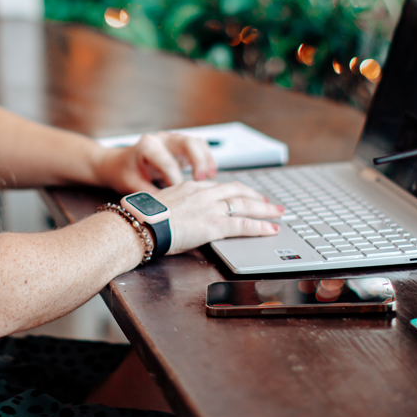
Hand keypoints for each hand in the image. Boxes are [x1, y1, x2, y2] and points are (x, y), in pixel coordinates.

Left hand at [94, 132, 217, 194]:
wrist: (117, 163)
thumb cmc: (123, 173)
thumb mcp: (132, 186)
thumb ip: (151, 196)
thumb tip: (167, 210)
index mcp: (147, 146)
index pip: (167, 162)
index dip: (175, 179)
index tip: (180, 195)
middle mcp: (162, 139)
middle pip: (187, 143)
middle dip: (198, 161)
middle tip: (202, 180)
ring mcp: (172, 140)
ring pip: (197, 142)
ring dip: (206, 159)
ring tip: (209, 177)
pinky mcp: (180, 146)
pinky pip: (199, 147)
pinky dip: (206, 159)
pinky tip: (209, 174)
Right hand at [153, 179, 283, 254]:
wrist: (138, 224)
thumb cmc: (142, 219)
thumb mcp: (161, 207)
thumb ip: (176, 210)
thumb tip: (178, 219)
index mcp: (189, 188)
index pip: (219, 187)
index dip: (236, 191)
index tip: (245, 194)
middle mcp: (203, 194)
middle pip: (237, 191)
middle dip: (256, 197)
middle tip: (270, 203)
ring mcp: (209, 208)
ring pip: (245, 205)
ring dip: (265, 209)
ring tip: (279, 213)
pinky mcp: (213, 224)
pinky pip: (243, 224)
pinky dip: (260, 226)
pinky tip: (271, 229)